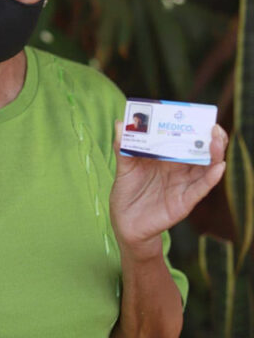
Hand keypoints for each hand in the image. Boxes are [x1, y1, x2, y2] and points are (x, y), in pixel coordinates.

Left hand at [110, 121, 226, 259]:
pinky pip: (201, 188)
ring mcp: (184, 185)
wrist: (125, 223)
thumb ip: (122, 147)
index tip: (197, 114)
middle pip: (202, 151)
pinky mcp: (184, 201)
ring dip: (215, 153)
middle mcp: (180, 170)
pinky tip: (217, 167)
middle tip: (212, 126)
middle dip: (211, 137)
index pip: (186, 140)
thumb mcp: (124, 167)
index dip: (194, 127)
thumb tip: (119, 123)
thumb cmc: (127, 193)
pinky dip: (210, 178)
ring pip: (207, 167)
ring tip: (217, 140)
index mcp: (167, 158)